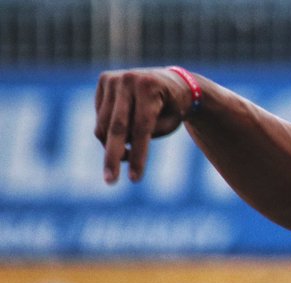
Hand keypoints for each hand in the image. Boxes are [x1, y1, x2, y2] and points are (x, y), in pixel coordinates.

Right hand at [94, 68, 193, 183]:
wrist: (173, 81)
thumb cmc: (174, 108)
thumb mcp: (171, 123)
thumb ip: (148, 134)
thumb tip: (119, 148)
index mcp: (151, 87)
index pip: (142, 128)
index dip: (138, 155)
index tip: (134, 178)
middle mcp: (129, 80)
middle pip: (117, 127)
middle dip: (112, 157)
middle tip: (110, 181)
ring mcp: (114, 78)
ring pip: (104, 123)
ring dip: (112, 145)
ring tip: (127, 153)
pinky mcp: (104, 80)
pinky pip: (100, 116)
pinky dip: (109, 130)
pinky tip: (125, 126)